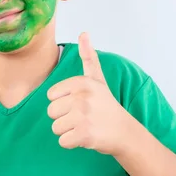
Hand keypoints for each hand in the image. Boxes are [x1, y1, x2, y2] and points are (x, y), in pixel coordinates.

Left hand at [47, 32, 127, 154]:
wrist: (125, 131)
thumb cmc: (106, 105)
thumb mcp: (98, 79)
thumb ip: (88, 57)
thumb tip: (84, 33)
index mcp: (81, 82)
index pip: (50, 96)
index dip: (62, 102)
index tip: (79, 103)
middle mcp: (82, 97)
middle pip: (51, 112)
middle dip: (64, 118)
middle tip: (83, 117)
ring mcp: (83, 116)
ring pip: (55, 128)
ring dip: (68, 131)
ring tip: (84, 126)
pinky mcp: (84, 134)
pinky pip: (62, 141)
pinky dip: (72, 143)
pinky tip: (85, 137)